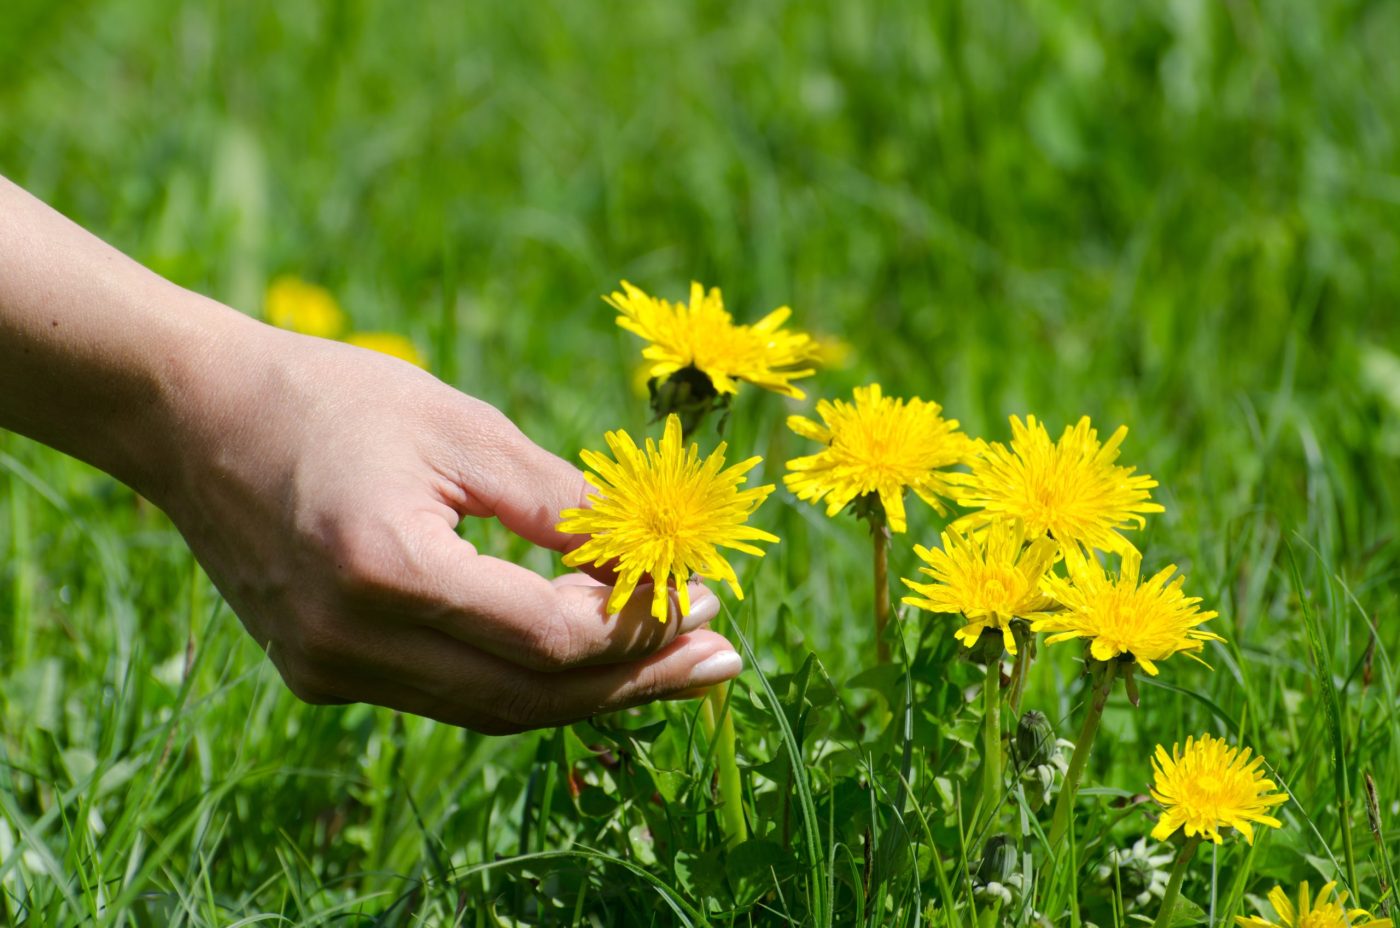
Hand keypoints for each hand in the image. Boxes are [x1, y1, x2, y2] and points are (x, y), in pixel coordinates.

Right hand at [152, 322, 742, 733]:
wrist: (192, 417)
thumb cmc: (330, 397)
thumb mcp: (461, 427)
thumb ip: (558, 502)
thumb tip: (648, 560)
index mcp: (386, 567)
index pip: (548, 637)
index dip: (637, 623)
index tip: (701, 594)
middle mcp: (352, 641)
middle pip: (529, 696)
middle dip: (636, 681)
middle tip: (722, 660)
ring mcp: (330, 669)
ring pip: (493, 709)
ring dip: (590, 692)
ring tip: (674, 666)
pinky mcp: (322, 673)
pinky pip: (449, 695)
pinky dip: (524, 679)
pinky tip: (585, 655)